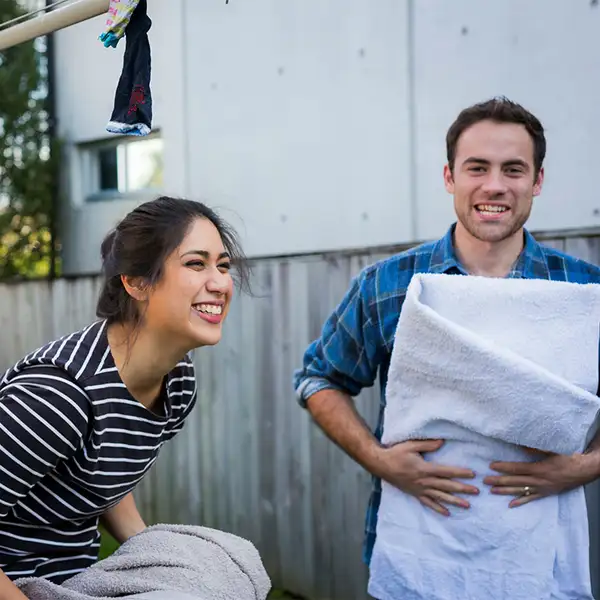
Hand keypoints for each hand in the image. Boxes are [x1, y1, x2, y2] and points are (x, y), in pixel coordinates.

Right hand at [375, 439, 478, 515]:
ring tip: (468, 505)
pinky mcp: (415, 493)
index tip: (473, 475)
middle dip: (462, 489)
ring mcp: (419, 489)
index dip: (460, 473)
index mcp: (424, 469)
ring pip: (440, 496)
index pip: (446, 471)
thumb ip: (427, 444)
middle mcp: (424, 481)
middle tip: (476, 491)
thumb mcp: (411, 445)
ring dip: (454, 501)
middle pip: (446, 486)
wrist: (381, 465)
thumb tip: (442, 442)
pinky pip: (428, 503)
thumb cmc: (396, 453)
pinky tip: (447, 513)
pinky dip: (438, 508)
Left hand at [483, 449, 599, 507]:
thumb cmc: (569, 457)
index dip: (503, 468)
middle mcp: (539, 481)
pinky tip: (510, 504)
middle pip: (515, 481)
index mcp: (540, 468)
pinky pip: (531, 498)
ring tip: (492, 491)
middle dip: (499, 481)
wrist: (584, 470)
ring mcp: (543, 488)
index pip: (517, 468)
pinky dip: (520, 501)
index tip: (491, 466)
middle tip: (485, 481)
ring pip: (521, 491)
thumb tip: (521, 446)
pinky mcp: (546, 493)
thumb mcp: (553, 450)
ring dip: (505, 491)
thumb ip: (536, 448)